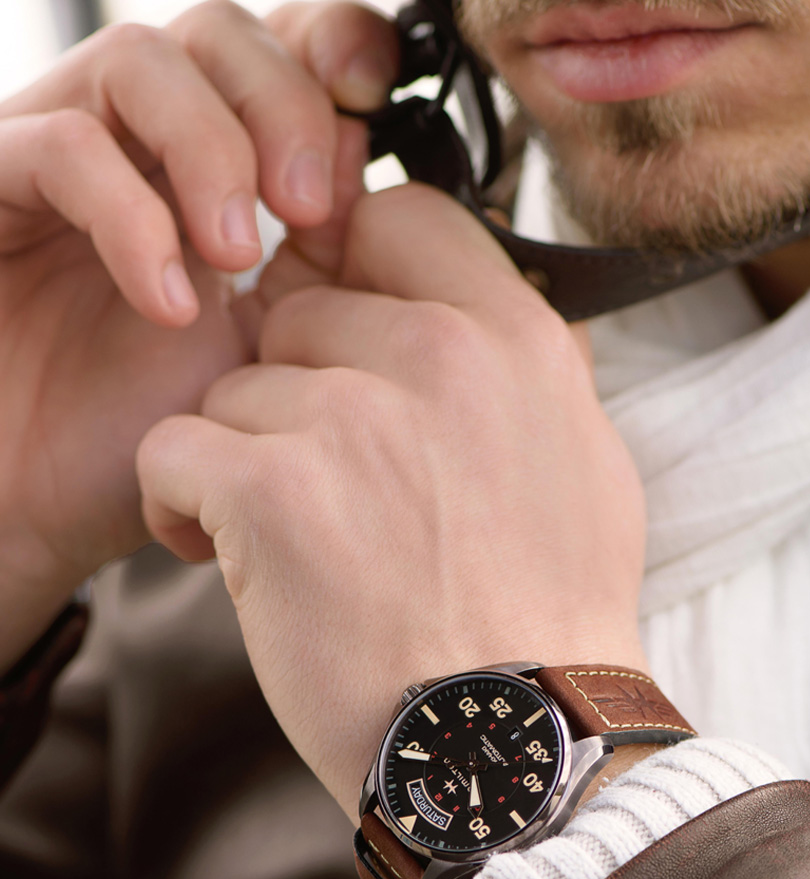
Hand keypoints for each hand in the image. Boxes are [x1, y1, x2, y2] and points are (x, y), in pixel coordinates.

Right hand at [0, 0, 397, 669]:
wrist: (45, 511)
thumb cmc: (159, 439)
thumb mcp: (266, 351)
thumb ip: (316, 263)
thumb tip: (374, 174)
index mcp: (217, 171)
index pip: (281, 49)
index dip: (336, 45)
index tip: (377, 100)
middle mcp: (139, 148)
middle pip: (218, 33)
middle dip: (283, 105)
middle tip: (312, 211)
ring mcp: (58, 161)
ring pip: (139, 62)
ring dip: (210, 151)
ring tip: (237, 254)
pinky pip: (57, 148)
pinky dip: (130, 217)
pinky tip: (171, 303)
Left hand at [136, 184, 648, 818]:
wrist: (518, 738)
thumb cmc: (550, 617)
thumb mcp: (585, 466)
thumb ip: (524, 372)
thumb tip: (471, 317)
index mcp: (519, 342)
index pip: (398, 217)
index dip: (354, 273)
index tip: (345, 339)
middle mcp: (441, 356)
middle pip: (300, 313)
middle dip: (299, 393)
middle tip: (331, 485)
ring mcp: (355, 416)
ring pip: (236, 388)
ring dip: (248, 460)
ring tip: (296, 545)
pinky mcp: (273, 488)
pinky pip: (176, 449)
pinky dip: (186, 505)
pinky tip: (231, 559)